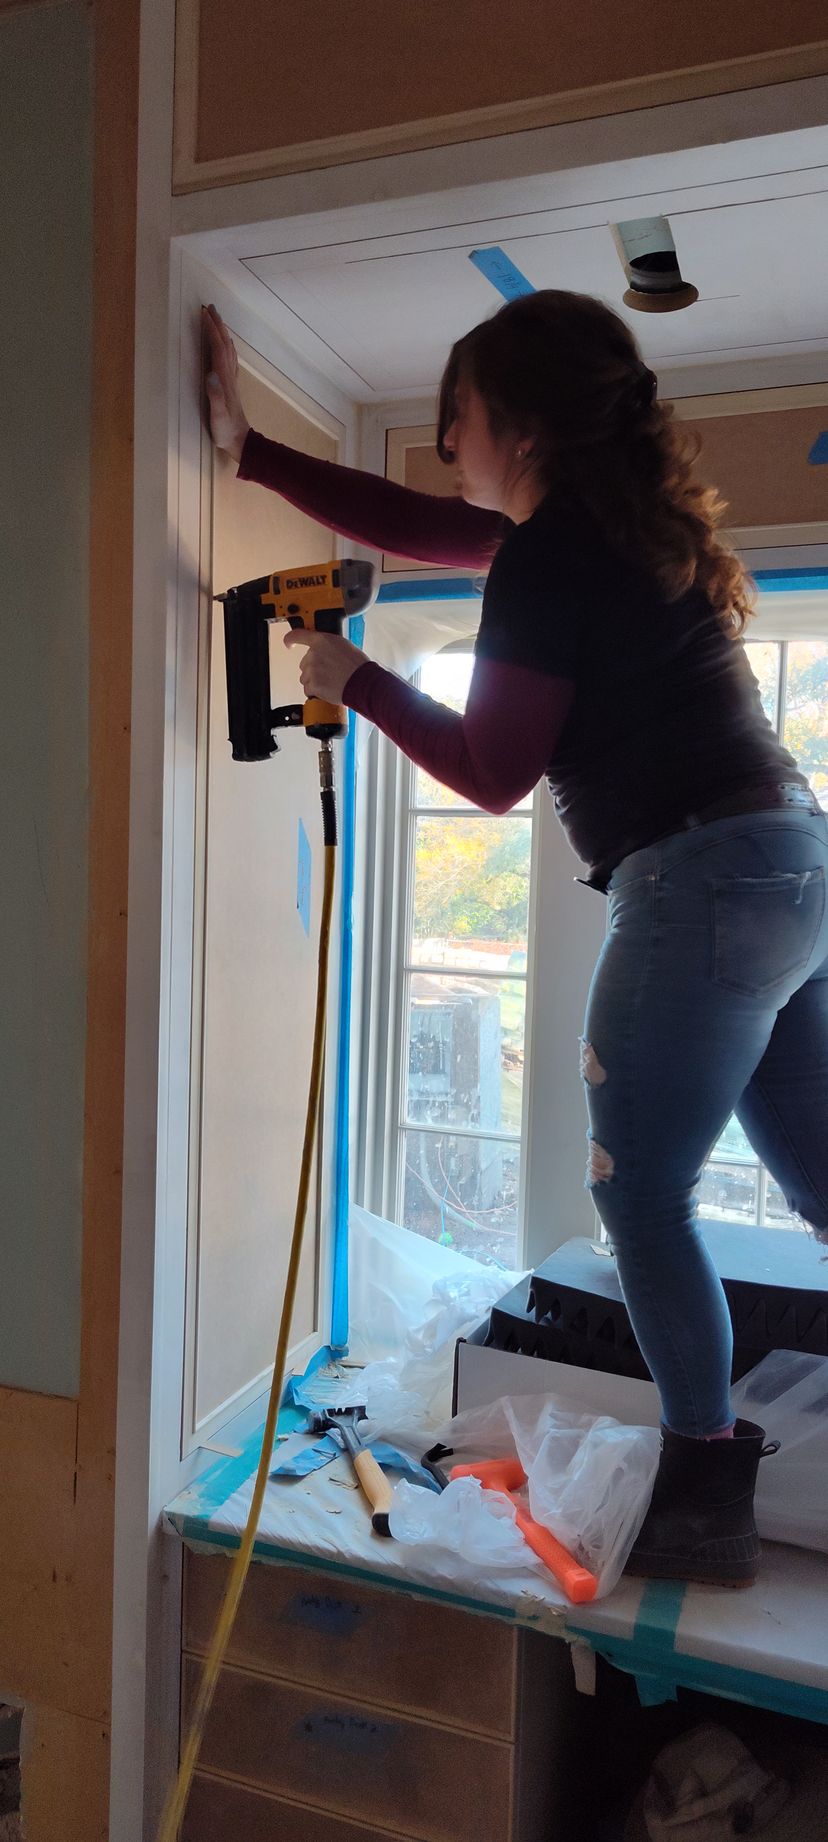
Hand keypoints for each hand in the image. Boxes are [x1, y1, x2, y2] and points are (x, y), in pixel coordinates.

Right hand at [203, 303, 250, 461]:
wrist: (240, 441)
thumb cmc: (226, 430)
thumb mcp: (217, 415)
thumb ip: (214, 395)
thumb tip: (209, 374)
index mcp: (223, 379)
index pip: (217, 348)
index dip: (211, 330)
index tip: (203, 313)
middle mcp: (229, 376)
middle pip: (224, 344)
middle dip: (218, 325)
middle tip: (210, 307)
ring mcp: (231, 380)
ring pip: (228, 350)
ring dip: (222, 333)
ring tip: (216, 320)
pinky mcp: (230, 386)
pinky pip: (229, 360)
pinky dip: (226, 347)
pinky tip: (225, 346)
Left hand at [284, 628, 365, 702]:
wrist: (362, 682)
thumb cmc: (357, 666)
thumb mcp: (343, 645)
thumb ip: (328, 645)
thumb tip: (324, 649)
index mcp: (321, 641)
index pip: (297, 635)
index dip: (290, 639)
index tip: (288, 643)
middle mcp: (313, 654)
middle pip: (304, 663)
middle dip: (313, 668)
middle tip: (329, 672)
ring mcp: (312, 670)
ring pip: (305, 677)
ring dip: (315, 681)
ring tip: (331, 681)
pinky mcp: (312, 684)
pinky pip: (308, 690)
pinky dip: (316, 692)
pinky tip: (328, 688)